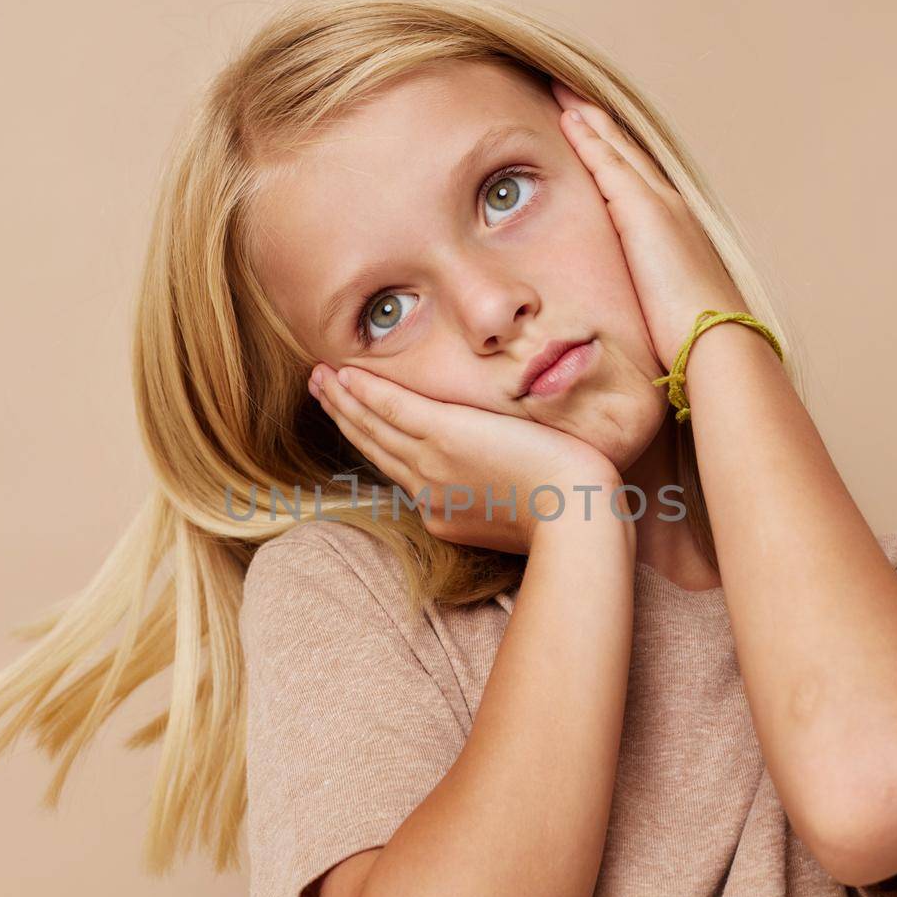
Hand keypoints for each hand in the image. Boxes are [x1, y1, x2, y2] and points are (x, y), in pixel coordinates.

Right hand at [308, 363, 621, 554]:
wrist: (576, 521)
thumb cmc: (570, 517)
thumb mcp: (524, 513)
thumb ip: (500, 497)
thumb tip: (505, 484)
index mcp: (445, 512)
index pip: (402, 470)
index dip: (374, 443)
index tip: (357, 424)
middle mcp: (430, 491)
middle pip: (377, 448)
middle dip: (346, 417)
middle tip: (321, 391)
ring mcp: (434, 464)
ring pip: (376, 427)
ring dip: (344, 400)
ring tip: (320, 378)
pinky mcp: (447, 436)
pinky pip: (395, 409)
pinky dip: (367, 392)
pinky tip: (346, 375)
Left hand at [550, 79, 750, 373]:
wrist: (717, 343)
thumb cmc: (694, 341)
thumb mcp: (666, 311)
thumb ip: (650, 296)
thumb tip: (639, 312)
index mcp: (676, 230)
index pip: (637, 180)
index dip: (613, 152)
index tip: (591, 131)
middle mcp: (671, 207)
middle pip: (628, 153)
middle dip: (600, 123)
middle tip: (572, 95)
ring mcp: (659, 204)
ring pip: (618, 148)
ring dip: (590, 118)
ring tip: (563, 92)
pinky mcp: (643, 211)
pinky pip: (608, 164)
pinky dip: (589, 138)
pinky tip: (568, 119)